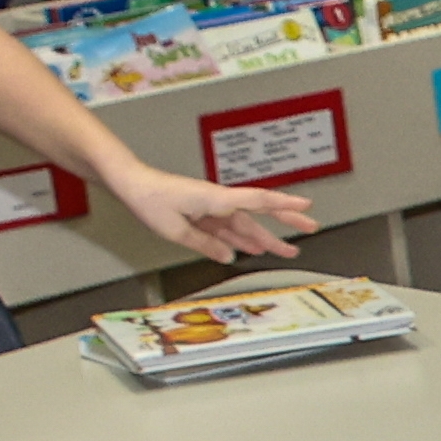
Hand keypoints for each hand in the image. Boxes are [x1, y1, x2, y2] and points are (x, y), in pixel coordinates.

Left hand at [109, 165, 314, 263]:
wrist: (129, 183)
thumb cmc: (149, 199)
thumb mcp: (176, 229)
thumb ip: (205, 244)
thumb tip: (228, 256)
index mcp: (217, 200)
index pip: (258, 201)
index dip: (284, 205)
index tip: (307, 206)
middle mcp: (218, 202)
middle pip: (258, 214)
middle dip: (285, 221)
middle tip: (310, 226)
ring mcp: (210, 207)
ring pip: (243, 225)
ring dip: (264, 237)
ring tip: (283, 250)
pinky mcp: (201, 212)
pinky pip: (225, 228)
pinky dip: (238, 239)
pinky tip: (247, 249)